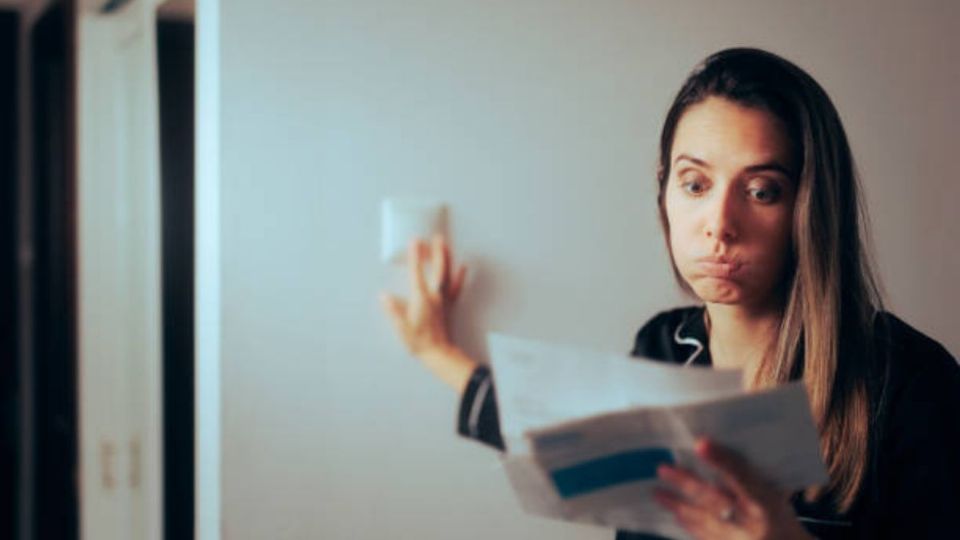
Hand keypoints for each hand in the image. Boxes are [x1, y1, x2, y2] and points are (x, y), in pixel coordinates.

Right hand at [381, 235, 467, 361]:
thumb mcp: (401, 327)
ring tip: (445, 244)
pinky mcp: (448, 305)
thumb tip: (384, 296)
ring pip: (447, 274)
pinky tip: (463, 266)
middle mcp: (434, 296)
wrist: (438, 353)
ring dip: (446, 258)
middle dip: (435, 252)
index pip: (417, 272)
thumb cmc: (419, 341)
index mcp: (421, 298)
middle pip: (437, 269)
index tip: (415, 240)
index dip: (415, 256)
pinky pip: (455, 287)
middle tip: (435, 236)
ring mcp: (442, 300)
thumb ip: (393, 311)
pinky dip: (459, 276)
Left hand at [653, 438, 812, 539]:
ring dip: (678, 505)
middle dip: (686, 483)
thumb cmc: (780, 516)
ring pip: (703, 520)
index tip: (700, 443)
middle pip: (714, 500)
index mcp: (767, 502)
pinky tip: (675, 515)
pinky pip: (704, 537)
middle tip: (663, 469)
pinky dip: (689, 524)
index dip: (722, 460)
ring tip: (657, 492)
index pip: (743, 477)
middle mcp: (752, 523)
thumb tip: (711, 449)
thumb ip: (747, 476)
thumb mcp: (773, 493)